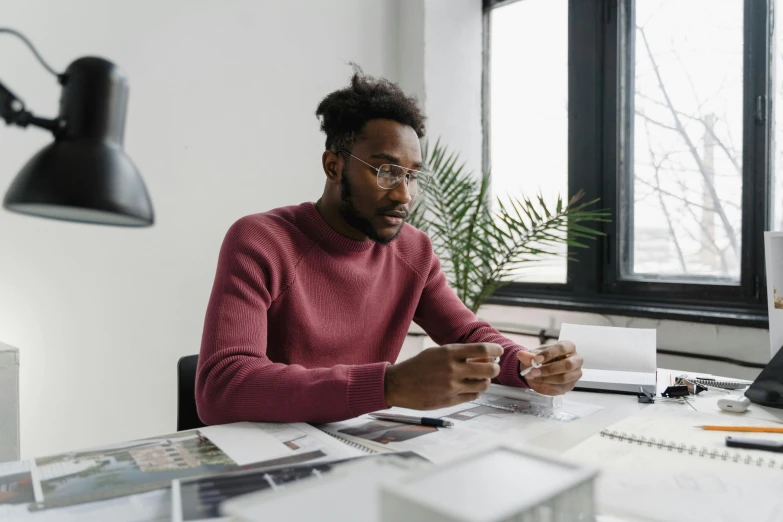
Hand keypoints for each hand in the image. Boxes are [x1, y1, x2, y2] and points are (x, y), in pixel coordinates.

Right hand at [384, 343, 502, 409]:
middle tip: (493, 367)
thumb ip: (459, 354)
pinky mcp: (450, 401)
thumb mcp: (437, 352)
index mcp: (449, 353)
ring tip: (481, 378)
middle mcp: (452, 369)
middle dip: (495, 368)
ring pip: (483, 385)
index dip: (495, 350)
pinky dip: (476, 391)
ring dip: (486, 381)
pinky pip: (473, 396)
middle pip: (488, 369)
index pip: (482, 350)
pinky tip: (471, 388)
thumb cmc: (418, 366)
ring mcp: (452, 387)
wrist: (398, 384)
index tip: (499, 351)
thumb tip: (483, 357)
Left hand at [517, 340, 582, 395]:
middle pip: (567, 365)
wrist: (539, 369)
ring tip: (532, 377)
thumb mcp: (533, 355)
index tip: (535, 360)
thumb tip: (521, 355)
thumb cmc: (540, 358)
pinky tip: (536, 383)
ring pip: (563, 378)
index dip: (548, 354)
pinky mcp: (570, 385)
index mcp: (568, 347)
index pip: (562, 348)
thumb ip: (528, 355)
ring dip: (545, 379)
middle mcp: (576, 360)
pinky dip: (546, 386)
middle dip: (549, 369)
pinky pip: (560, 388)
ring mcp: (575, 374)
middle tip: (533, 372)